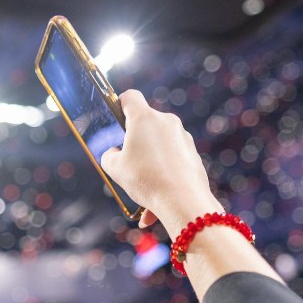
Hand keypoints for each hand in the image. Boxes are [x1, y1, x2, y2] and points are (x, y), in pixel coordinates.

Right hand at [100, 91, 219, 232]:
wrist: (183, 201)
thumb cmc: (145, 180)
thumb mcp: (115, 168)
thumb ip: (109, 155)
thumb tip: (115, 153)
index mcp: (144, 118)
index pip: (130, 97)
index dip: (120, 104)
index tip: (116, 117)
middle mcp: (166, 121)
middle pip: (145, 124)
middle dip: (135, 143)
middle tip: (127, 163)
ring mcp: (182, 136)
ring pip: (159, 147)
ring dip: (149, 166)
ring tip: (142, 196)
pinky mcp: (193, 153)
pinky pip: (172, 161)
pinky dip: (163, 176)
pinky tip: (156, 205)